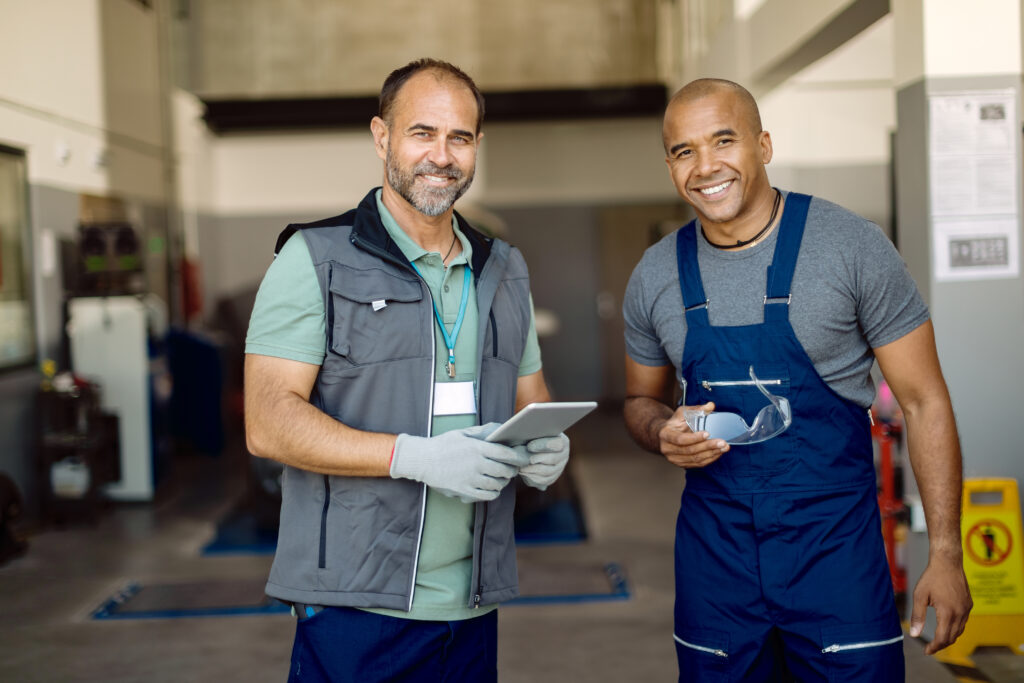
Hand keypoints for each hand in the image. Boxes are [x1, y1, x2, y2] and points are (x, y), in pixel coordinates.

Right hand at [390, 424, 529, 502]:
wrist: (423, 460)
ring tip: (502, 479)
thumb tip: (499, 429)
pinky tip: (493, 489)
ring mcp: (471, 478)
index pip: (506, 454)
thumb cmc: (443, 445)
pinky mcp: (464, 490)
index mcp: (477, 448)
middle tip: (512, 470)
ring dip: (503, 482)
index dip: (519, 457)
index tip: (524, 459)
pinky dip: (494, 493)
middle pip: (505, 470)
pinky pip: (487, 495)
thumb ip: (482, 432)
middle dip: (512, 471)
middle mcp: (476, 464)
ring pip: (497, 484)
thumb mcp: (462, 433)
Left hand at [516, 433, 569, 490]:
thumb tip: (527, 444)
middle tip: (524, 459)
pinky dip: (532, 478)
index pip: (557, 444)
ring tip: (521, 467)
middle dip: (537, 459)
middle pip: (553, 459)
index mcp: (562, 441)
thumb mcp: (533, 433)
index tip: (529, 446)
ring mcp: (559, 468)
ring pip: (548, 472)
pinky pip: (544, 481)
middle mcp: (564, 455)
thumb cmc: (531, 437)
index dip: (543, 445)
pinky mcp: (552, 478)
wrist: (529, 447)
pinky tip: (523, 473)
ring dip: (532, 470)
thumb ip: (532, 436)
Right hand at [659, 402, 728, 467]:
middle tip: (721, 442)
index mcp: (665, 434)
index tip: (707, 433)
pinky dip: (709, 459)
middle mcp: (667, 449)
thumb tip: (711, 406)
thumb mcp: (683, 413)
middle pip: (690, 451)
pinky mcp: (682, 464)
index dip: (694, 438)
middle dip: (708, 446)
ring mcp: (674, 458)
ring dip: (711, 454)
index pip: (680, 439)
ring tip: (723, 448)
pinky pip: (698, 464)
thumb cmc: (675, 423)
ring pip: (695, 459)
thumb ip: (697, 409)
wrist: (666, 435)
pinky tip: (718, 453)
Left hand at [909, 552, 971, 653]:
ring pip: (959, 631)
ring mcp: (966, 609)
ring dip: (949, 637)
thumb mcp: (919, 596)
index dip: (934, 647)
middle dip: (941, 645)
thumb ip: (917, 616)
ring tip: (937, 640)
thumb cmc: (931, 577)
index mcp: (948, 612)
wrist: (948, 562)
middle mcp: (960, 613)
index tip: (926, 651)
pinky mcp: (969, 604)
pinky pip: (963, 622)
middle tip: (930, 648)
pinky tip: (946, 626)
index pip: (943, 638)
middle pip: (952, 637)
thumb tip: (914, 634)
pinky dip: (955, 628)